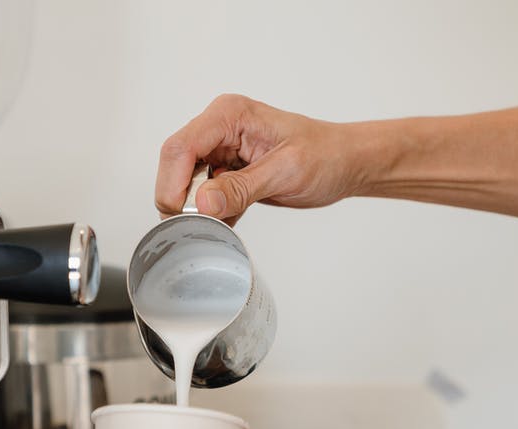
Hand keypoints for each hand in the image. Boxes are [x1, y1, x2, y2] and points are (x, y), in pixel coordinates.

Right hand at [155, 94, 369, 224]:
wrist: (344, 162)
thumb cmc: (325, 155)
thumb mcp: (286, 172)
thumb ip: (241, 188)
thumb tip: (202, 202)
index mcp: (230, 115)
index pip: (181, 147)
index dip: (174, 184)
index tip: (185, 214)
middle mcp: (219, 129)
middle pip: (175, 166)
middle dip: (183, 199)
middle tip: (206, 223)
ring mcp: (219, 151)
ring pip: (184, 184)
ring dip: (197, 210)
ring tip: (227, 221)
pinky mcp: (224, 172)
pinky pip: (202, 197)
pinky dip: (211, 215)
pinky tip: (232, 221)